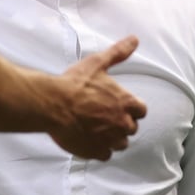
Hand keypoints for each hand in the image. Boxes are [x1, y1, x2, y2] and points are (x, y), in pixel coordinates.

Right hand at [49, 35, 146, 159]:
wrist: (53, 104)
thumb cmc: (75, 84)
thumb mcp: (97, 63)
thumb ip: (118, 53)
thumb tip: (134, 39)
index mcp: (125, 103)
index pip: (141, 111)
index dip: (131, 108)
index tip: (119, 105)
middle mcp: (122, 123)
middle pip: (131, 128)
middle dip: (121, 123)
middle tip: (103, 116)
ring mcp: (110, 140)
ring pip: (120, 144)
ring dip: (112, 137)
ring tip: (96, 128)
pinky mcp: (96, 152)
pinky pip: (105, 154)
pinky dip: (99, 148)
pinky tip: (88, 138)